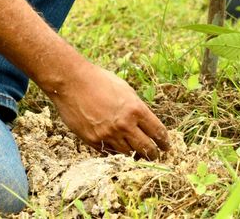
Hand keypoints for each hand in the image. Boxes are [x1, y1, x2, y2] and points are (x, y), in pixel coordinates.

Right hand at [47, 61, 169, 157]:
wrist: (72, 82)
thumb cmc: (100, 81)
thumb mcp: (126, 90)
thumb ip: (137, 108)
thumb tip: (145, 122)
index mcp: (136, 109)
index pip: (157, 131)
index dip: (164, 141)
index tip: (167, 147)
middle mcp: (124, 125)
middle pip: (145, 148)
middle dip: (153, 154)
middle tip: (156, 157)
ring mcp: (108, 135)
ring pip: (128, 154)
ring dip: (135, 157)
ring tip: (139, 158)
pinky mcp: (93, 141)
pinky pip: (109, 153)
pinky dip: (116, 154)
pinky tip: (120, 153)